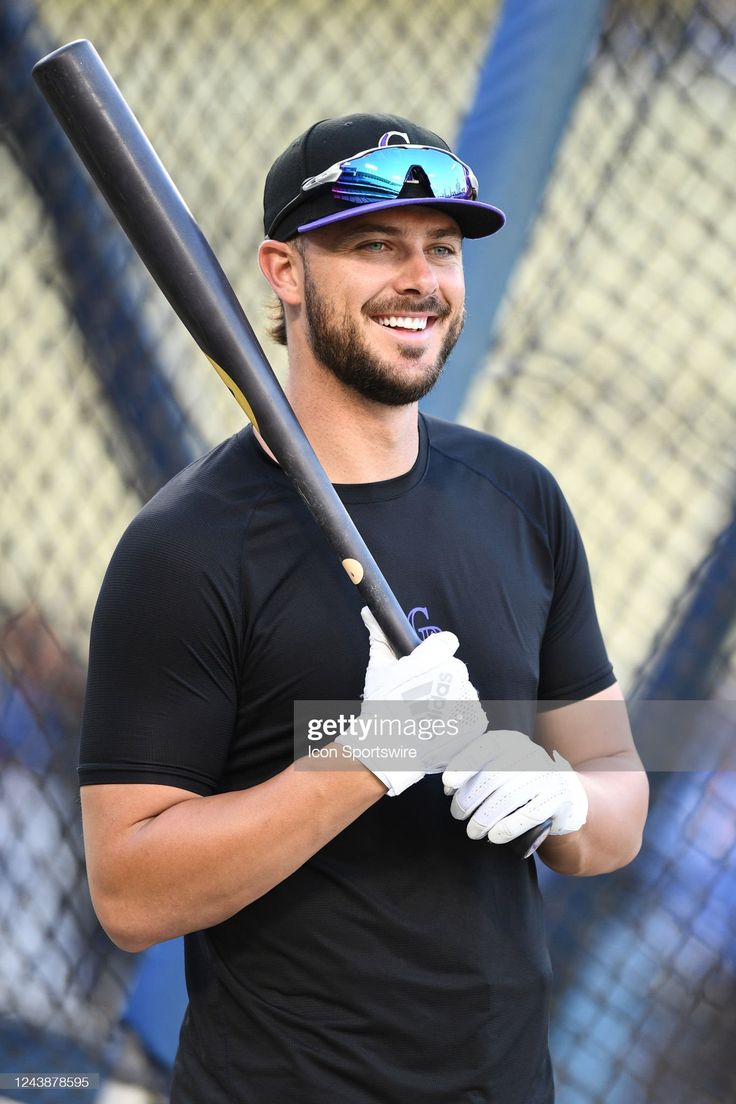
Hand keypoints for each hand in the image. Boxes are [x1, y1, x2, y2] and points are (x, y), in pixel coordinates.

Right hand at [337, 608, 487, 795]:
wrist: (391, 752)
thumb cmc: (382, 709)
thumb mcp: (378, 670)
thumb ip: (379, 637)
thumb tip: (369, 612)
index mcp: (433, 658)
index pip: (446, 641)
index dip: (435, 652)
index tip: (425, 665)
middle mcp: (454, 676)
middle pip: (454, 667)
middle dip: (439, 678)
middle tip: (420, 695)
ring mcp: (467, 699)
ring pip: (462, 690)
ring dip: (449, 699)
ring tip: (427, 715)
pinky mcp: (475, 722)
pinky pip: (470, 712)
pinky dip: (457, 720)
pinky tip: (438, 726)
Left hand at [442, 730, 587, 843]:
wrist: (564, 795)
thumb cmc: (520, 783)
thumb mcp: (499, 767)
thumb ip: (474, 771)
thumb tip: (449, 785)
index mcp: (510, 741)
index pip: (484, 748)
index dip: (463, 766)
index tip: (448, 784)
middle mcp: (530, 753)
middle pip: (493, 777)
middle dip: (469, 799)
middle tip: (458, 815)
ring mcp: (546, 774)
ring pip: (509, 797)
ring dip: (485, 818)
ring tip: (473, 831)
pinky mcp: (558, 797)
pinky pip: (530, 814)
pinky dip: (508, 827)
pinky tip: (494, 836)